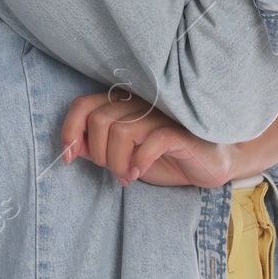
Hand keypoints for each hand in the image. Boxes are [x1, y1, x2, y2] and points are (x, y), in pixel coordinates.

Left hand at [60, 90, 232, 188]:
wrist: (208, 165)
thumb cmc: (164, 157)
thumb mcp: (123, 155)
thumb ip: (98, 148)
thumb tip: (71, 148)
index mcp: (122, 104)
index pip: (83, 105)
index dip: (70, 130)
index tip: (70, 157)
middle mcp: (139, 103)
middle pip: (99, 121)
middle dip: (99, 154)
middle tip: (114, 170)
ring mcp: (160, 115)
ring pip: (120, 131)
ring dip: (118, 162)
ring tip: (127, 175)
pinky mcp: (180, 133)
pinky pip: (151, 140)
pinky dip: (139, 160)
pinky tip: (140, 171)